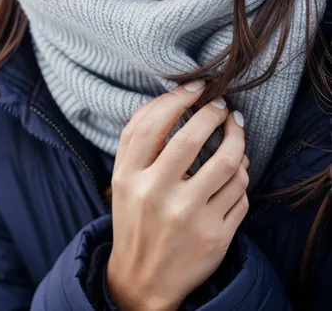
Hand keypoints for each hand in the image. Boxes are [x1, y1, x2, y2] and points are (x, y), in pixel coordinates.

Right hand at [107, 81, 248, 310]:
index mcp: (129, 178)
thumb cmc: (134, 217)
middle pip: (192, 138)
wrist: (142, 279)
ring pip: (228, 164)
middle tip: (222, 106)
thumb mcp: (123, 178)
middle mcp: (157, 196)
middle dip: (214, 113)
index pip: (152, 125)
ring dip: (238, 141)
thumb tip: (173, 97)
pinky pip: (241, 193)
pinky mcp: (215, 236)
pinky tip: (239, 167)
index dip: (177, 98)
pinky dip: (243, 174)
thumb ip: (137, 139)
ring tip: (236, 131)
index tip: (196, 87)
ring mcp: (189, 218)